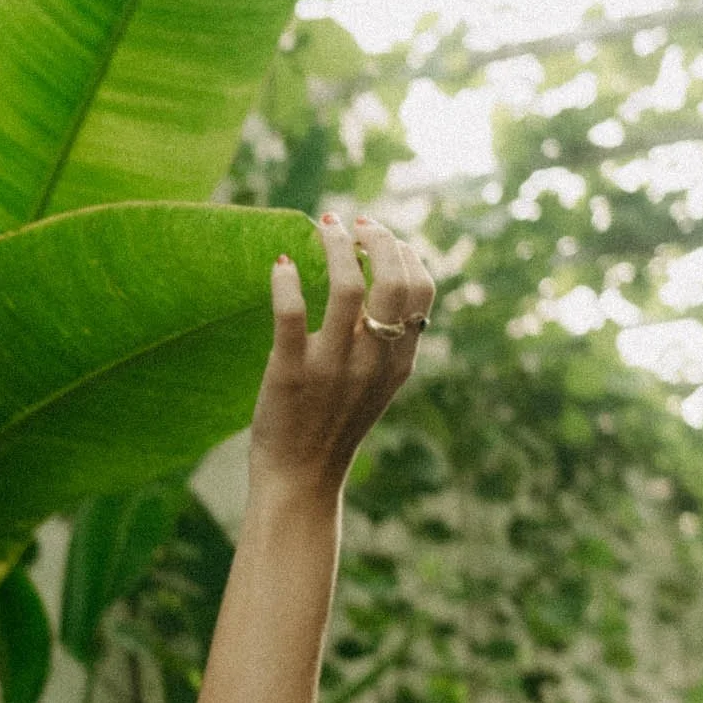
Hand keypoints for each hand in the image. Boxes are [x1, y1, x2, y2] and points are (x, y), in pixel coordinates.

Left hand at [248, 211, 435, 500]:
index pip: (421, 289)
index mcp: (398, 361)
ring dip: (334, 246)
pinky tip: (282, 265)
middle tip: (351, 222)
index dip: (403, 251)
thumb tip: (388, 281)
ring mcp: (333, 368)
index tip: (377, 236)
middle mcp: (372, 361)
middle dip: (375, 237)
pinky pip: (291, 315)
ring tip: (321, 226)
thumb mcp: (378, 386)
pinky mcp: (291, 375)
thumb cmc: (335, 426)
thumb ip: (390, 341)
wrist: (302, 480)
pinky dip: (286, 281)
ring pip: (346, 288)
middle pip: (392, 280)